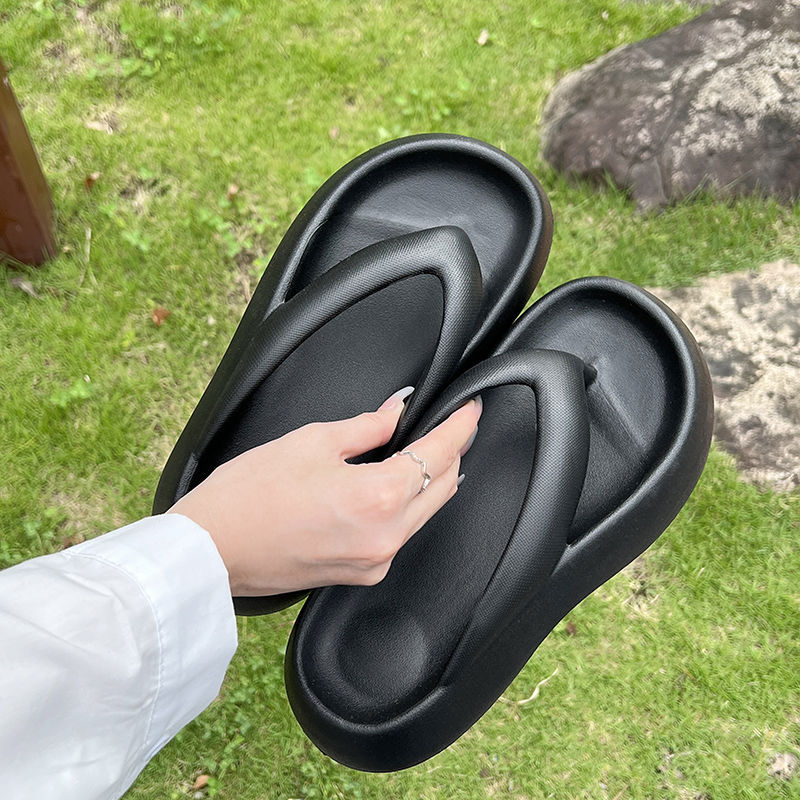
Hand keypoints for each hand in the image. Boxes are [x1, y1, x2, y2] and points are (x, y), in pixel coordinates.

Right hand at [167, 388, 480, 595]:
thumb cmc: (249, 495)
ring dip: (433, 478)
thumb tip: (397, 412)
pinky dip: (408, 505)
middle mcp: (387, 536)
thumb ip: (367, 427)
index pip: (440, 453)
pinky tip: (394, 485)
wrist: (213, 551)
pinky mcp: (361, 574)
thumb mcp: (311, 442)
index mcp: (379, 497)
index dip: (461, 425)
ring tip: (426, 448)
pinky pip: (402, 533)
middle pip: (444, 485)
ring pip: (426, 511)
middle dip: (453, 450)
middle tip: (452, 422)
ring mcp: (377, 561)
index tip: (470, 409)